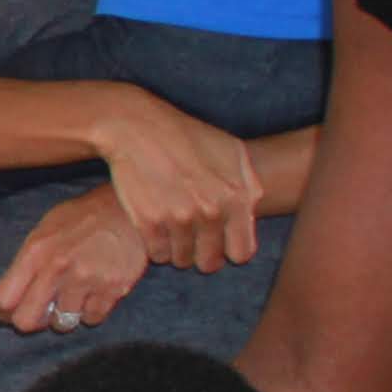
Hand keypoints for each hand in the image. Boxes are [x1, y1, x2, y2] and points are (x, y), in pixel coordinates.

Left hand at [0, 188, 152, 340]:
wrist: (127, 208)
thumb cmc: (81, 219)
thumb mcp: (43, 231)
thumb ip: (20, 265)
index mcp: (35, 251)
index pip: (4, 299)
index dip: (4, 312)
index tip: (11, 311)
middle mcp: (58, 267)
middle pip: (27, 321)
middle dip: (31, 321)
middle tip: (41, 313)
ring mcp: (87, 279)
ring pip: (62, 323)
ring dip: (65, 316)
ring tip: (72, 297)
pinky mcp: (114, 288)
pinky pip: (92, 319)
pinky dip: (91, 312)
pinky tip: (94, 293)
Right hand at [88, 93, 263, 269]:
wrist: (138, 128)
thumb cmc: (187, 137)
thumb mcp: (232, 150)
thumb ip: (249, 183)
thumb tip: (254, 209)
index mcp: (237, 197)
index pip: (242, 253)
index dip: (229, 248)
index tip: (218, 240)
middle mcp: (212, 211)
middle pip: (210, 263)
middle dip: (202, 254)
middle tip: (191, 237)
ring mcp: (179, 218)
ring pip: (183, 261)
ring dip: (177, 250)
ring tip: (171, 228)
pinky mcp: (149, 222)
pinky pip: (158, 255)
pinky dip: (155, 246)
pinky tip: (155, 226)